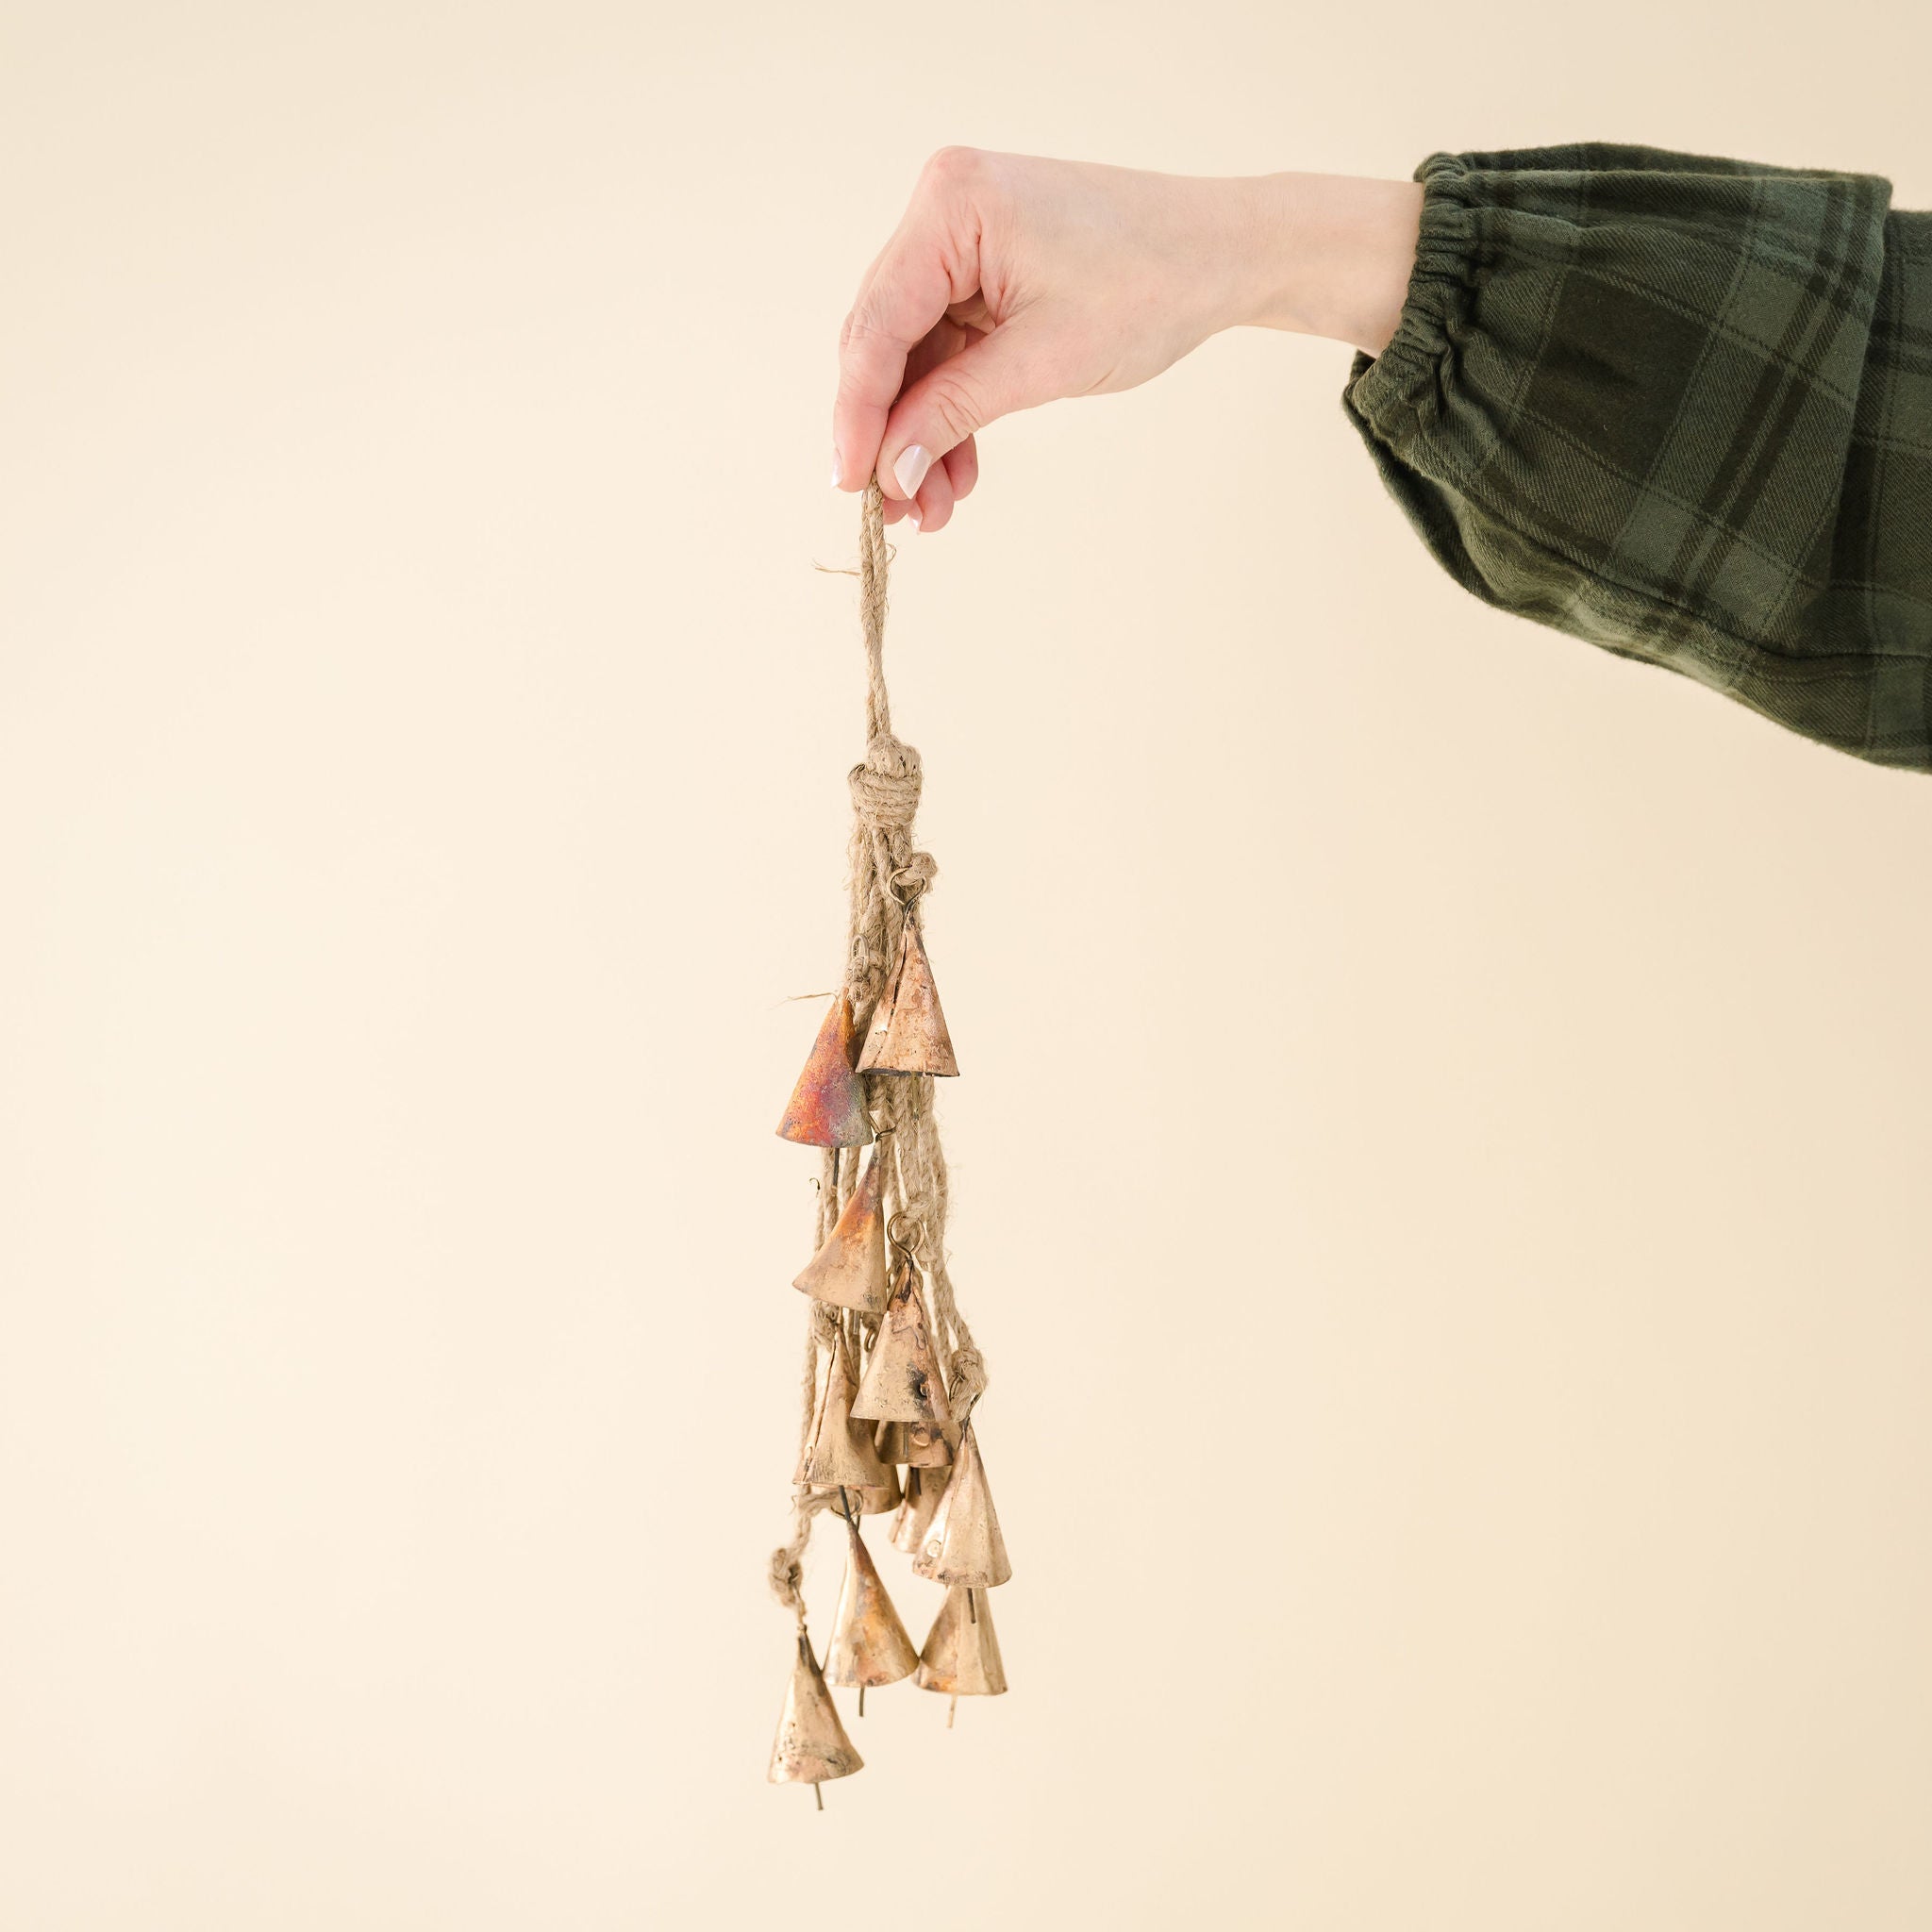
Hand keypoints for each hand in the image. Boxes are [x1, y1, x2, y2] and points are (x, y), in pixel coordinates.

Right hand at [832, 149, 1423, 530]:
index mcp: (951, 206)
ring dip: (923, 437)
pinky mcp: (983, 273)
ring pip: (916, 359)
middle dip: (892, 435)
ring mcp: (962, 242)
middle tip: (895, 514)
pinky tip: (958, 472)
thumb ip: (953, 413)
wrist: (1223, 255)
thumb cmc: (1152, 285)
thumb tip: (888, 471)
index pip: (878, 325)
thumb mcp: (1045, 362)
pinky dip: (953, 413)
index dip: (857, 415)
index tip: (849, 487)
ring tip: (935, 509)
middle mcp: (944, 211)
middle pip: (887, 343)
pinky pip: (949, 354)